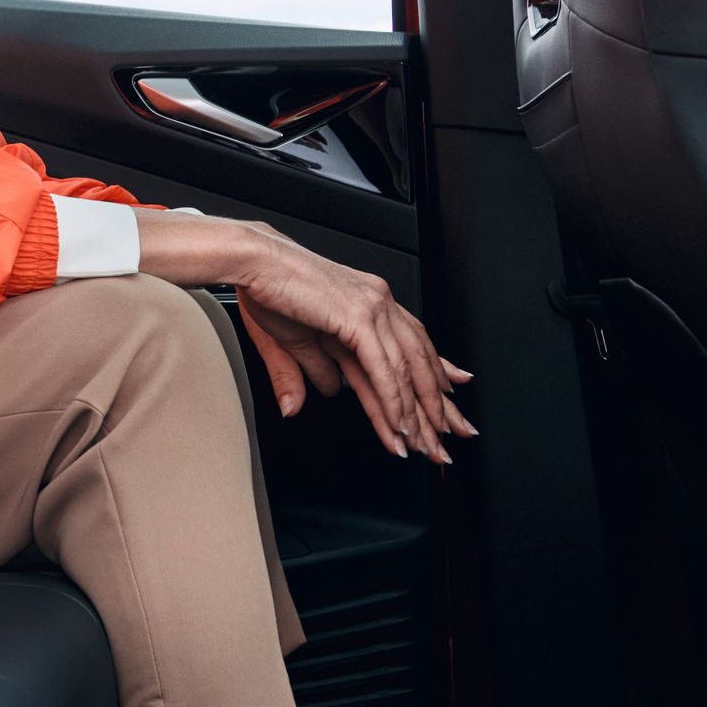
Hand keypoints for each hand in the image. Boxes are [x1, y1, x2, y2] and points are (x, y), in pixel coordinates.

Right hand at [135, 212, 474, 462]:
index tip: (453, 397)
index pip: (412, 346)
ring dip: (416, 413)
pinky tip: (399, 425)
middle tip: (453, 437)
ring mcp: (373, 308)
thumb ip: (312, 369)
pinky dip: (393, 401)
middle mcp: (377, 304)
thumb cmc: (267, 289)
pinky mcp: (359, 317)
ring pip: (406, 371)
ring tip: (424, 445)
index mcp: (367, 305)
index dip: (436, 373)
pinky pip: (383, 369)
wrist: (253, 261)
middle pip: (418, 362)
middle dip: (437, 405)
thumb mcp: (292, 340)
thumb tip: (327, 392)